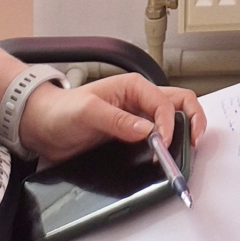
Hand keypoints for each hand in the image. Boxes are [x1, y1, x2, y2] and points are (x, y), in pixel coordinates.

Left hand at [19, 72, 207, 165]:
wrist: (44, 125)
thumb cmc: (62, 111)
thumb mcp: (87, 112)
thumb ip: (117, 120)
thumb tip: (147, 130)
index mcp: (133, 86)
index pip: (163, 103)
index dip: (168, 124)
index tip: (163, 146)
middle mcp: (139, 99)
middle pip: (178, 102)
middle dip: (192, 119)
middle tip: (195, 142)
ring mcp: (137, 116)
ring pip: (173, 118)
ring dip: (184, 130)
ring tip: (187, 149)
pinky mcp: (131, 133)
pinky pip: (158, 135)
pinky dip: (170, 142)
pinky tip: (168, 154)